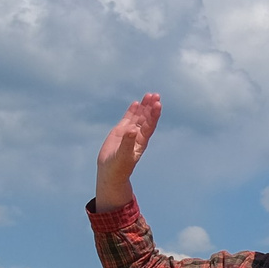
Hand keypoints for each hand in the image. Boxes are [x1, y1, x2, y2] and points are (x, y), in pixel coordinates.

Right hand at [95, 93, 161, 209]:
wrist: (110, 171)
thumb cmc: (118, 167)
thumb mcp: (123, 155)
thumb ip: (127, 142)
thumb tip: (132, 129)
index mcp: (141, 141)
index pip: (150, 125)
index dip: (154, 115)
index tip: (158, 104)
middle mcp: (137, 135)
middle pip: (146, 119)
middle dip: (151, 107)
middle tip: (155, 95)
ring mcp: (129, 132)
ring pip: (138, 117)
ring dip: (144, 107)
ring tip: (149, 95)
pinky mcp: (120, 132)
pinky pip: (128, 119)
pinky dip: (132, 111)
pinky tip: (136, 103)